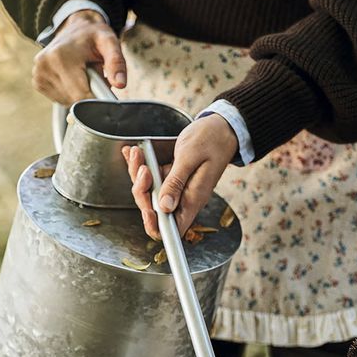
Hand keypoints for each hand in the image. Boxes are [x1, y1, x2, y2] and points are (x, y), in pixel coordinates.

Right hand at [32, 9, 126, 104]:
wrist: (75, 28)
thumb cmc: (93, 36)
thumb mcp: (109, 42)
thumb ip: (116, 62)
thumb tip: (120, 84)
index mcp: (60, 56)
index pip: (81, 95)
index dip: (97, 97)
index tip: (105, 88)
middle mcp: (44, 66)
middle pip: (75, 100)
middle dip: (89, 93)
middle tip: (94, 76)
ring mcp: (38, 75)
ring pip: (68, 102)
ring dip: (80, 94)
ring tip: (82, 74)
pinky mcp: (38, 82)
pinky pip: (60, 99)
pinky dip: (71, 93)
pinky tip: (73, 77)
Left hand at [123, 114, 238, 238]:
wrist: (222, 128)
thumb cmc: (211, 140)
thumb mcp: (190, 157)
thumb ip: (176, 182)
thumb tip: (165, 207)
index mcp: (193, 198)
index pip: (174, 228)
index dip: (157, 226)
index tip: (147, 211)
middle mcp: (184, 197)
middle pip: (155, 209)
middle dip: (142, 191)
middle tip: (143, 168)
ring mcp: (177, 187)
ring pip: (150, 192)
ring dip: (139, 175)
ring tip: (137, 154)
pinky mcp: (173, 177)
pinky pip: (152, 179)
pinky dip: (140, 166)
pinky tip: (135, 153)